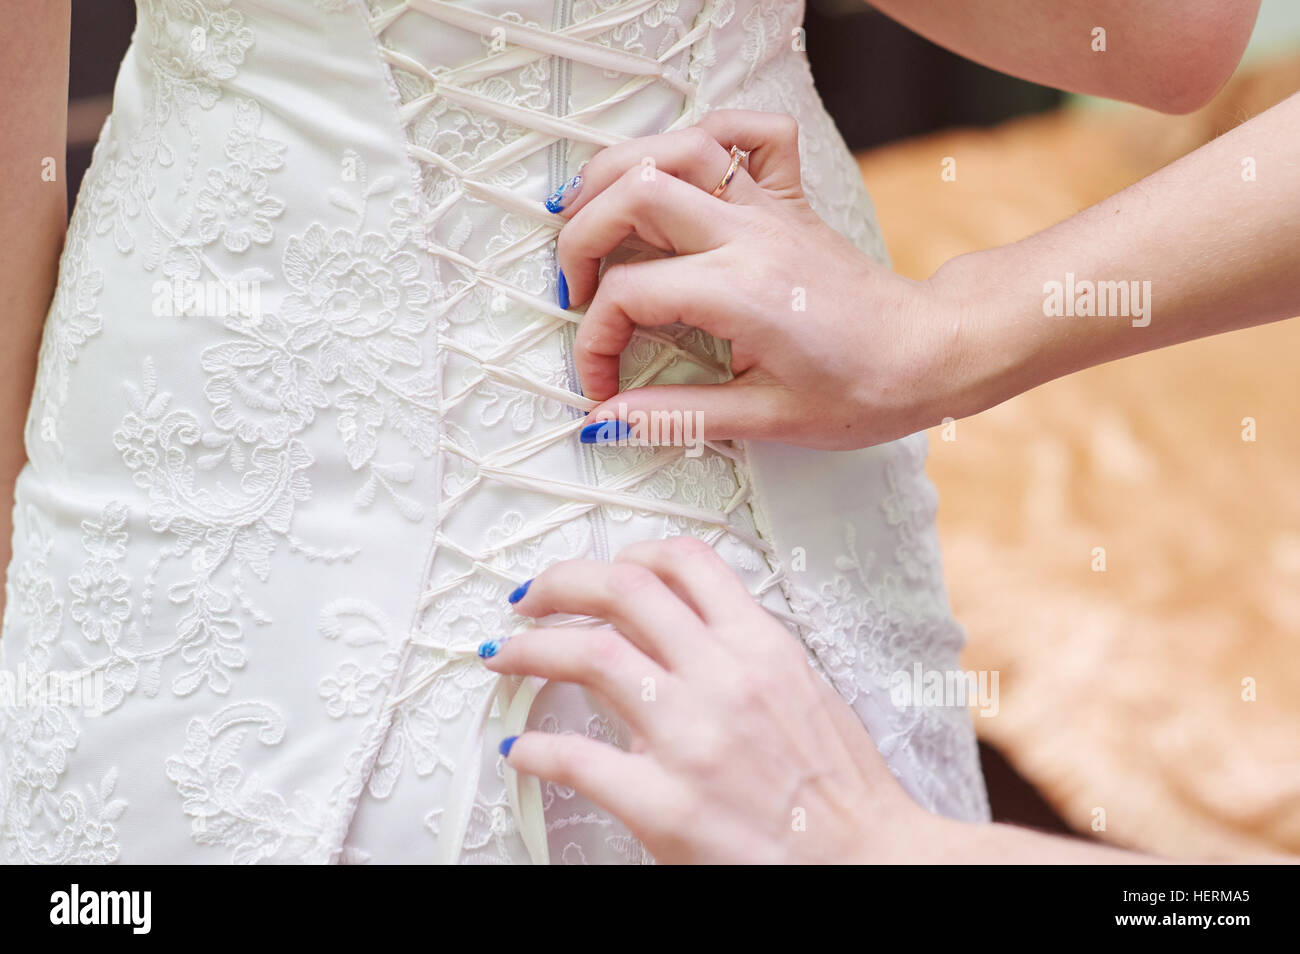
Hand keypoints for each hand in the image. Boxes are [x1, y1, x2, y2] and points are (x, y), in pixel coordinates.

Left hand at [479, 537, 940, 862]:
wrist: (868, 859)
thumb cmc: (839, 786)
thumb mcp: (801, 687)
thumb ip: (742, 646)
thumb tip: (681, 623)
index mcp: (761, 645)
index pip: (682, 562)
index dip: (625, 555)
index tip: (599, 570)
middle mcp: (722, 677)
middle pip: (621, 590)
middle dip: (560, 584)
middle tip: (530, 599)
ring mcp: (690, 737)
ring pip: (587, 654)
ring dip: (530, 648)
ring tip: (505, 653)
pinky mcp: (663, 802)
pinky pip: (575, 758)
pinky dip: (536, 748)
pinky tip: (521, 750)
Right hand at [552, 110, 995, 449]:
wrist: (931, 354)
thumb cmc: (864, 390)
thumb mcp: (768, 419)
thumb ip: (679, 416)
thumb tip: (609, 421)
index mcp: (739, 292)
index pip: (629, 295)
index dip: (595, 343)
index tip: (603, 385)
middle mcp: (749, 235)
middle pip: (635, 194)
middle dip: (581, 238)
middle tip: (575, 289)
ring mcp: (770, 210)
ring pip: (679, 147)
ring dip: (622, 173)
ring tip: (596, 216)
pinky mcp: (788, 203)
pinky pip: (749, 135)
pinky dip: (707, 136)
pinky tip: (682, 173)